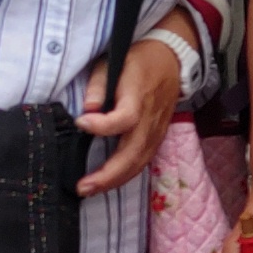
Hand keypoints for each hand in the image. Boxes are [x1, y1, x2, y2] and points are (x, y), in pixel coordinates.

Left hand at [74, 27, 186, 197]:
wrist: (170, 62)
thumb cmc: (137, 62)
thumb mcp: (114, 62)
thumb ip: (98, 85)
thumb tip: (87, 109)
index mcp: (139, 97)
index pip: (125, 118)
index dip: (102, 125)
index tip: (81, 122)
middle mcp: (149, 120)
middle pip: (132, 154)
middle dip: (106, 175)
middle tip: (82, 186)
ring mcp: (155, 132)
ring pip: (138, 164)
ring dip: (114, 181)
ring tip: (89, 190)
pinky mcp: (156, 139)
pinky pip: (142, 163)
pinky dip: (124, 176)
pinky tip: (106, 182)